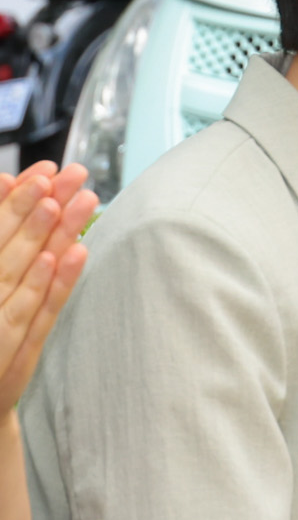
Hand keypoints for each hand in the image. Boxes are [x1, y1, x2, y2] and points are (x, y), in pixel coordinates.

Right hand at [0, 162, 95, 413]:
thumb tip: (7, 192)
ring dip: (47, 235)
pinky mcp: (13, 348)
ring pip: (23, 270)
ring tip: (66, 202)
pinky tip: (68, 255)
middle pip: (5, 244)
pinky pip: (36, 311)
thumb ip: (1, 246)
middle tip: (63, 175)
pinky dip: (52, 283)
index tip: (41, 171)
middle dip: (33, 206)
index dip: (12, 200)